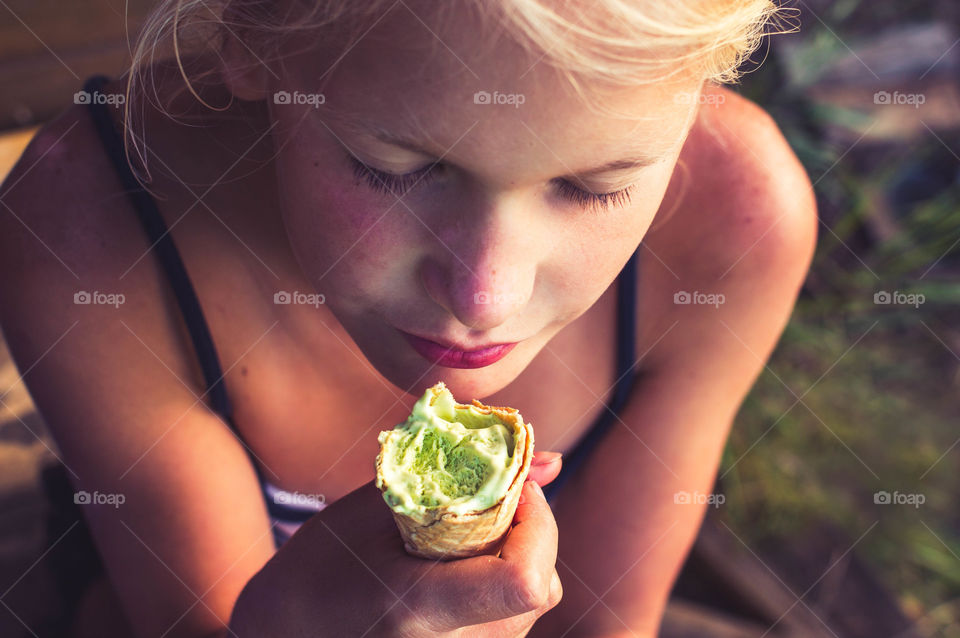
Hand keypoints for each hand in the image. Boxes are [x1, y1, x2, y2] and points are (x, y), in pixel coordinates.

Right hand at [230, 451, 563, 636]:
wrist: (286, 636)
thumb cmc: (318, 570)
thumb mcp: (375, 512)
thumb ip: (465, 481)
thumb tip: (552, 461)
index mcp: (424, 608)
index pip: (527, 581)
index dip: (537, 524)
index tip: (511, 487)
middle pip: (541, 587)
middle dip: (529, 530)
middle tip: (482, 503)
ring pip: (535, 602)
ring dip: (517, 554)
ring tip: (460, 537)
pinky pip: (513, 618)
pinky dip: (503, 580)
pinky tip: (459, 567)